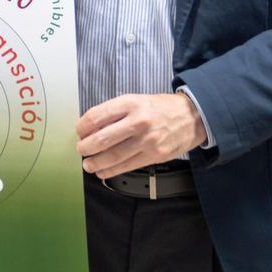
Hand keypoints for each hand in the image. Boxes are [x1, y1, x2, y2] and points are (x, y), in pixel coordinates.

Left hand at [75, 93, 206, 177]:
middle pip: (102, 139)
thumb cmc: (160, 108)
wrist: (192, 117)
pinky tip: (103, 171)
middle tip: (81, 150)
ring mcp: (147, 140)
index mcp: (130, 103)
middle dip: (86, 148)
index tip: (79, 132)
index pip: (96, 116)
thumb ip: (115, 112)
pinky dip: (111, 171)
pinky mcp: (155, 155)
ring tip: (88, 164)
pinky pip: (127, 166)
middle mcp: (138, 122)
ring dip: (96, 163)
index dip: (82, 127)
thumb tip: (91, 127)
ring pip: (113, 156)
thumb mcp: (136, 100)